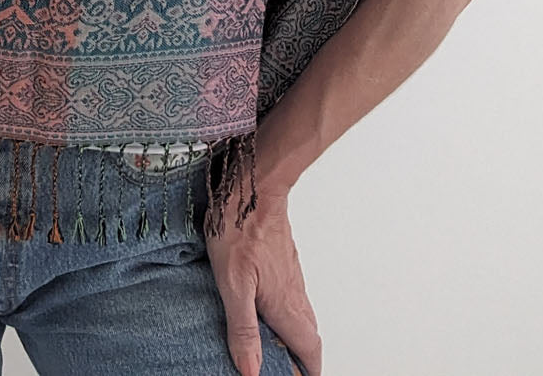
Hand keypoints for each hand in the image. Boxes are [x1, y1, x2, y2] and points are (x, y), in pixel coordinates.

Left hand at [205, 186, 321, 375]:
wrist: (253, 185)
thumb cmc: (240, 228)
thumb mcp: (233, 284)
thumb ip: (243, 328)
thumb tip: (251, 371)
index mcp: (285, 306)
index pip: (309, 350)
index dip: (307, 371)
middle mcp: (294, 293)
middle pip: (308, 337)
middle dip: (302, 358)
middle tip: (285, 369)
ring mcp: (290, 275)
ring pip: (301, 316)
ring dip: (294, 336)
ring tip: (272, 347)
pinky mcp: (283, 261)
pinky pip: (292, 296)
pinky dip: (286, 314)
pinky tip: (264, 308)